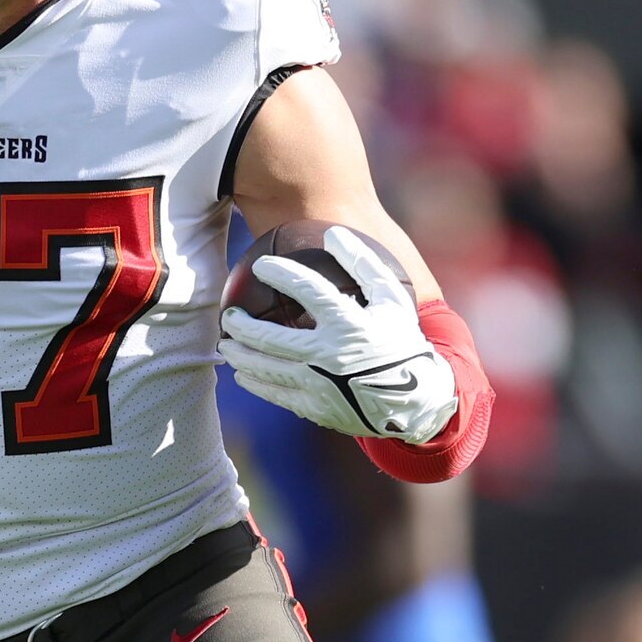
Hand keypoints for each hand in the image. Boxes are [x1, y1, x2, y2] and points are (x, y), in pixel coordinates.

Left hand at [221, 226, 454, 442]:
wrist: (415, 399)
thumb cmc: (400, 340)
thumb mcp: (392, 298)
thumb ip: (363, 264)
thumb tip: (333, 233)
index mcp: (350, 325)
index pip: (308, 290)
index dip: (281, 274)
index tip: (259, 265)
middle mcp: (330, 356)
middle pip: (271, 338)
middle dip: (242, 325)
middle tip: (229, 314)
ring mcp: (321, 385)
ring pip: (267, 368)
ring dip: (241, 354)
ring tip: (226, 344)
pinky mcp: (316, 408)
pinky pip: (276, 394)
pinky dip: (255, 382)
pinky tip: (242, 374)